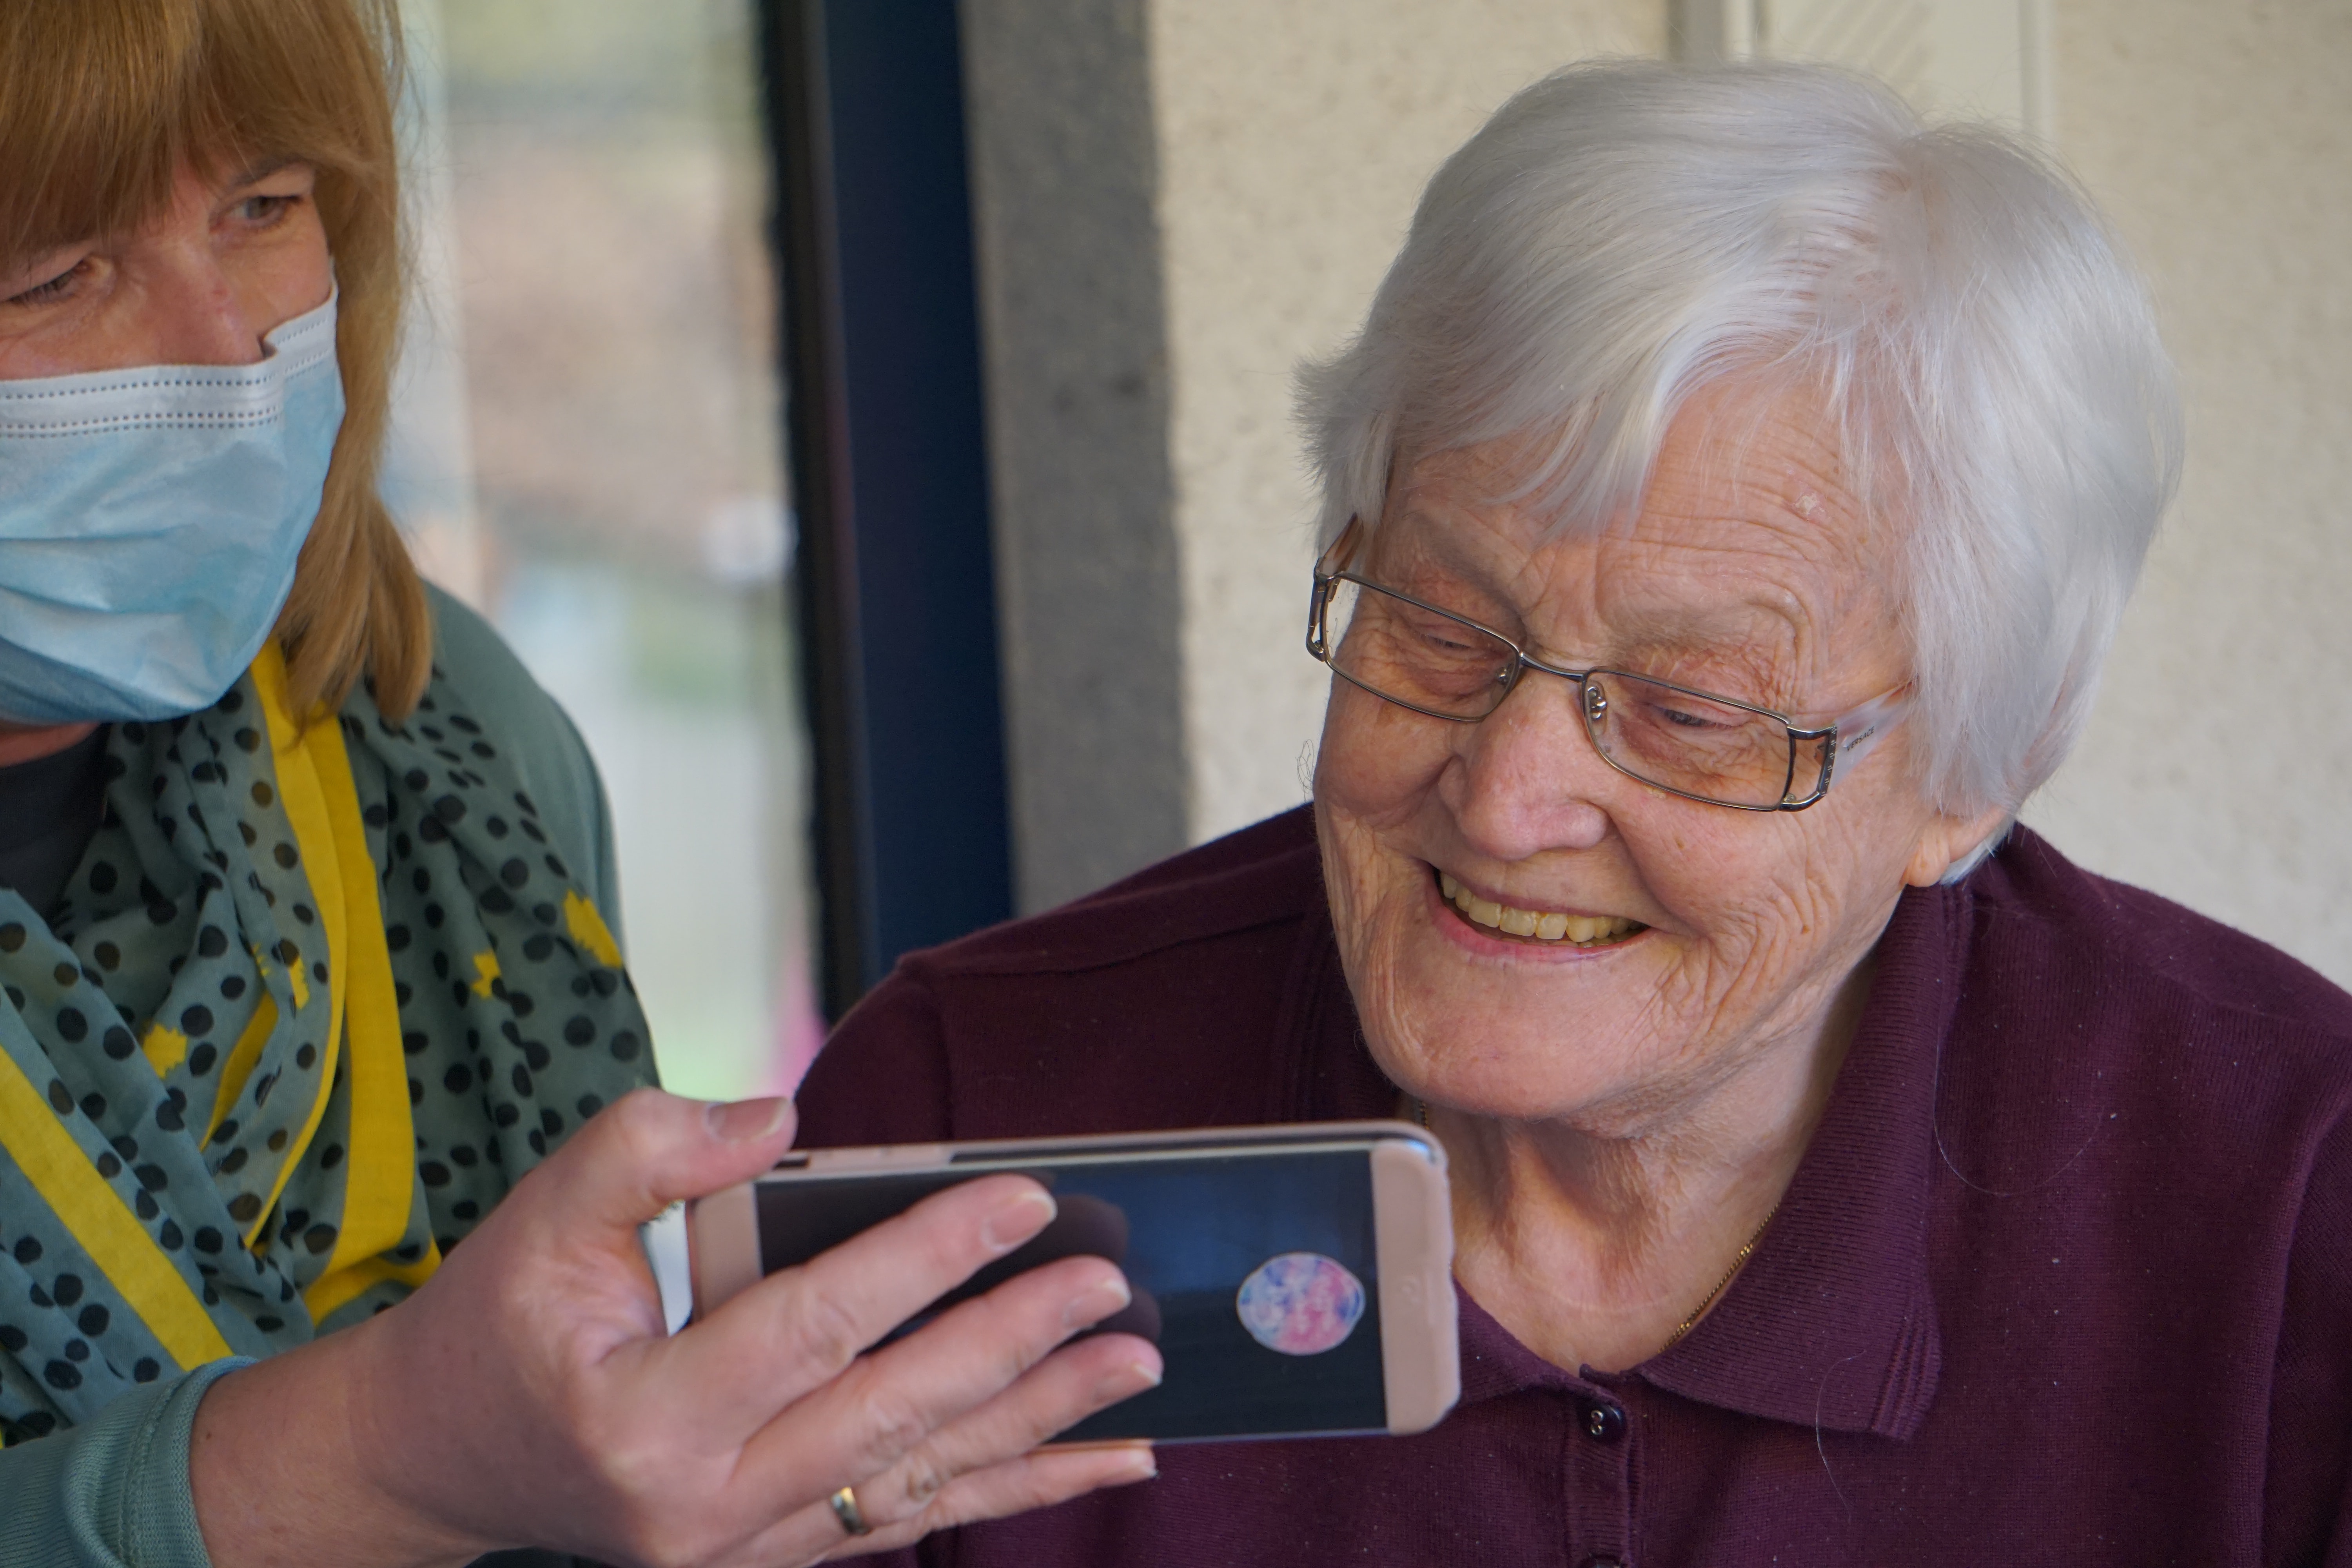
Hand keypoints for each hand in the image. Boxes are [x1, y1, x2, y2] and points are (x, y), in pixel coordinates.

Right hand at [192, 1088, 1162, 1566]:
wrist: (439, 1458)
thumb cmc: (496, 1322)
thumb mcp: (541, 1212)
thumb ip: (652, 1147)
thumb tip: (781, 1115)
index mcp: (645, 1414)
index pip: (817, 1322)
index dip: (927, 1254)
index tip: (1024, 1198)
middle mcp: (702, 1503)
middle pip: (891, 1414)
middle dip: (1015, 1347)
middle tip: (1111, 1290)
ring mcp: (742, 1548)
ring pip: (920, 1480)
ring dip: (1041, 1425)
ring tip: (1135, 1373)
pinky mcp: (771, 1555)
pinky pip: (909, 1520)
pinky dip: (1010, 1489)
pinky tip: (1098, 1463)